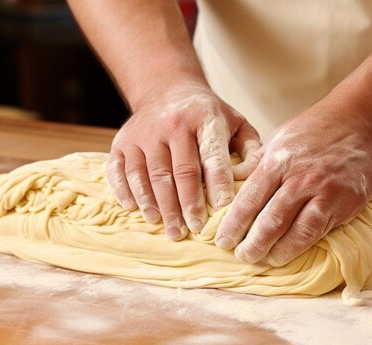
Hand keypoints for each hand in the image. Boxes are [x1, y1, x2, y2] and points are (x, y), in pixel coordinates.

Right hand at [105, 81, 260, 240]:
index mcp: (204, 118)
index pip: (211, 155)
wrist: (166, 88)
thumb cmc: (207, 116)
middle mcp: (171, 124)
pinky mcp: (121, 142)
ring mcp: (142, 133)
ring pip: (149, 175)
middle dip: (187, 204)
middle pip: (178, 171)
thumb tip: (252, 180)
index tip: (222, 208)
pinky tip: (136, 209)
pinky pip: (119, 170)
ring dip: (158, 205)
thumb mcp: (236, 123)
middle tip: (195, 229)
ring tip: (170, 228)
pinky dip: (126, 191)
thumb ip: (250, 150)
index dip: (217, 183)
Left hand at [215, 100, 371, 266]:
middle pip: (271, 222)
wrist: (357, 122)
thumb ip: (254, 164)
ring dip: (277, 252)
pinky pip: (320, 231)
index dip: (233, 225)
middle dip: (252, 245)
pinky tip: (290, 252)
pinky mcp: (346, 203)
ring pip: (297, 233)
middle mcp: (301, 178)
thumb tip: (227, 181)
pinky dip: (302, 246)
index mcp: (278, 162)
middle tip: (241, 256)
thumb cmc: (312, 132)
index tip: (222, 241)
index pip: (249, 200)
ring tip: (264, 259)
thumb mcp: (276, 140)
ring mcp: (326, 192)